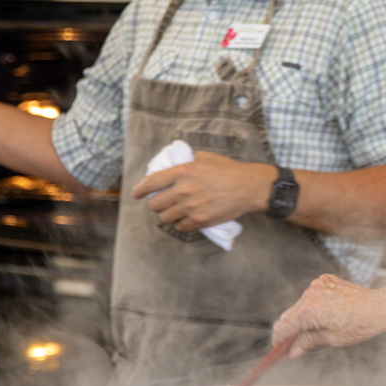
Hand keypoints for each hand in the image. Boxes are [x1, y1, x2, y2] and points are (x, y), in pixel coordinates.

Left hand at [133, 151, 269, 231]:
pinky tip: (187, 219)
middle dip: (156, 205)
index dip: (139, 190)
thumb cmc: (229, 170)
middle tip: (163, 204)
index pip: (150, 183)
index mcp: (183, 171)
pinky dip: (181, 224)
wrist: (250, 186)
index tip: (136, 194)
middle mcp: (184, 189)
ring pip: (165, 218)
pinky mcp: (200, 220)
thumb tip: (175, 166)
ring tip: (176, 212)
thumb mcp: (206, 158)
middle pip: (155, 205)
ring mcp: (191, 207)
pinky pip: (180, 227)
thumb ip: (187, 162)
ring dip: (168, 215)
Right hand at [270, 276, 385, 358]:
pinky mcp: (325, 279)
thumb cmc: (359, 325)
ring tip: (316, 328)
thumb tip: (292, 351)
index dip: (278, 340)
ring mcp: (317, 285)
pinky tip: (326, 313)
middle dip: (289, 330)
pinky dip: (312, 305)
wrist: (380, 306)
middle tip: (294, 344)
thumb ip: (308, 343)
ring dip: (301, 317)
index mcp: (310, 312)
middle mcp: (310, 295)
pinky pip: (311, 295)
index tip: (279, 348)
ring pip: (299, 305)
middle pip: (288, 316)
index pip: (282, 327)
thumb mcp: (332, 339)